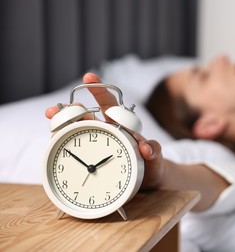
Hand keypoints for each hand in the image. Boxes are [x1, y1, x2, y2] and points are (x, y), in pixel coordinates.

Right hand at [45, 73, 165, 190]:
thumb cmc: (151, 166)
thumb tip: (146, 148)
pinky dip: (62, 144)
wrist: (146, 182)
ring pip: (75, 130)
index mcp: (121, 126)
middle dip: (69, 110)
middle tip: (56, 110)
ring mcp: (95, 144)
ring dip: (61, 126)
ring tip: (52, 127)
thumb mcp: (155, 158)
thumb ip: (154, 151)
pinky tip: (53, 142)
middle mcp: (105, 131)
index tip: (88, 78)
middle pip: (85, 116)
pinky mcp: (89, 158)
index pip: (109, 103)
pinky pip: (73, 148)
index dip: (99, 90)